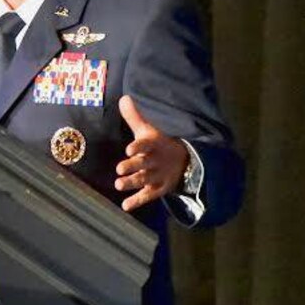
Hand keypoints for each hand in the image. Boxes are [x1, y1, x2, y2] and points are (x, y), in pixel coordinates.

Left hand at [114, 95, 187, 212]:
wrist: (185, 160)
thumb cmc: (159, 143)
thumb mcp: (149, 130)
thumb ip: (135, 117)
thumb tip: (124, 98)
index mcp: (154, 145)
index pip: (146, 145)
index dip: (138, 147)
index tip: (129, 149)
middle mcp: (156, 161)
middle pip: (144, 164)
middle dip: (133, 166)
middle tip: (120, 169)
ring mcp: (158, 176)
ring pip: (144, 180)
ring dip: (132, 182)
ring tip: (118, 184)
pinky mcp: (159, 189)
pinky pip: (147, 195)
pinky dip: (137, 201)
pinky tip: (126, 207)